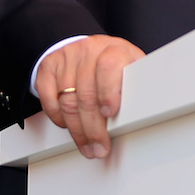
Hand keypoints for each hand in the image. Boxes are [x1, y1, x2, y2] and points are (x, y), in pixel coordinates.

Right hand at [35, 35, 145, 159]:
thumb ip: (135, 86)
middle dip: (93, 127)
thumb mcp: (131, 67)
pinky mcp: (48, 67)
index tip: (110, 114)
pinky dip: (58, 118)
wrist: (88, 47)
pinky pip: (49, 99)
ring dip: (77, 130)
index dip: (108, 92)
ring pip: (67, 101)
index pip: (109, 67)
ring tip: (87, 146)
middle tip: (100, 147)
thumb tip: (146, 113)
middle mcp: (89, 51)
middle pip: (87, 93)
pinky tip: (69, 126)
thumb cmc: (114, 63)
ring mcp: (67, 58)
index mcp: (114, 49)